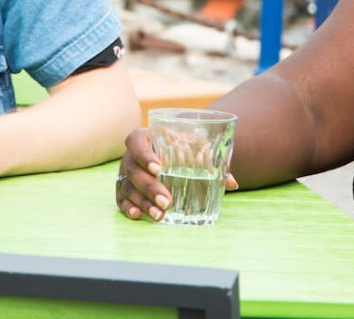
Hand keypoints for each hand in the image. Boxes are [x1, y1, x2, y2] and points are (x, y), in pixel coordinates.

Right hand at [115, 127, 238, 221]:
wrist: (166, 152)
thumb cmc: (181, 147)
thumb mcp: (192, 147)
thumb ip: (210, 160)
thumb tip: (232, 183)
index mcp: (144, 138)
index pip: (136, 142)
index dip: (145, 155)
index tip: (159, 168)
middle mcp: (131, 155)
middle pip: (133, 169)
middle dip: (150, 187)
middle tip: (167, 201)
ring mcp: (125, 174)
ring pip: (128, 187)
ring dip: (143, 202)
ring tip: (160, 215)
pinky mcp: (123, 190)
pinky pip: (121, 199)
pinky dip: (128, 207)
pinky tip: (138, 215)